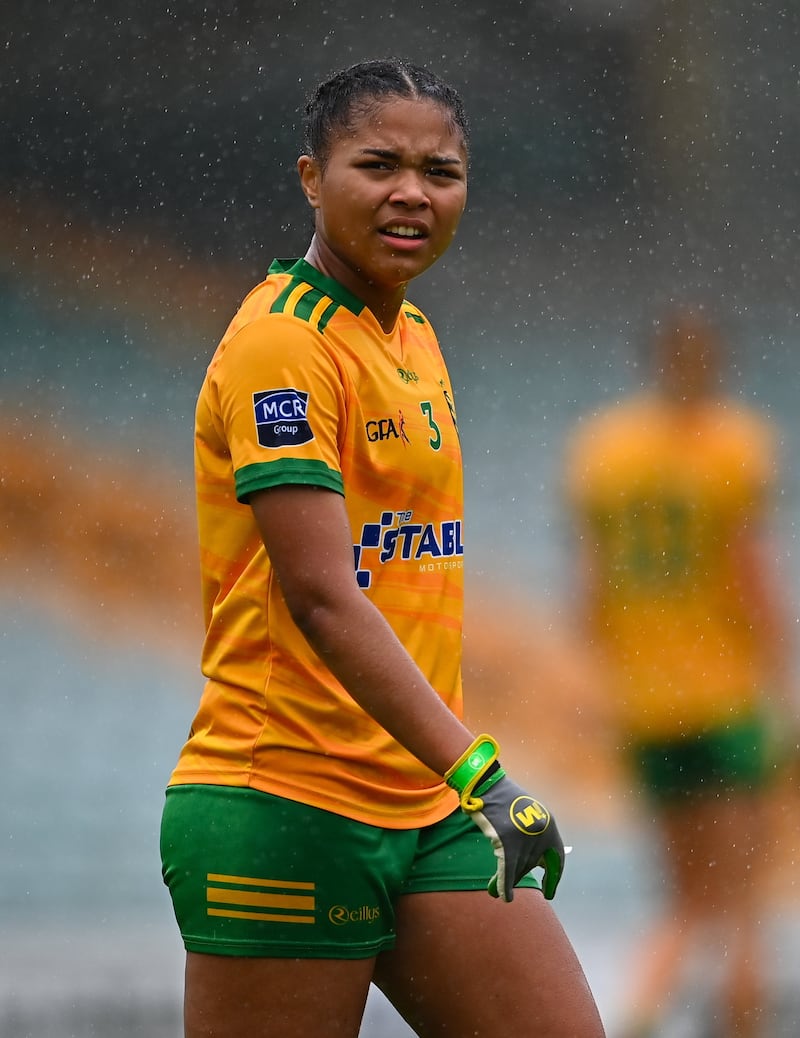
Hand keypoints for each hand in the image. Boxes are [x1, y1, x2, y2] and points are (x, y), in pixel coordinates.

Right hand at [445, 734, 564, 900]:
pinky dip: (505, 885)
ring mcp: (524, 836)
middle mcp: (540, 831)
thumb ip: (533, 837)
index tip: (550, 893)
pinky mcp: (506, 840)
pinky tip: (504, 897)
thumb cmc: (505, 801)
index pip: (558, 858)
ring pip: (518, 868)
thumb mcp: (527, 815)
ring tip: (502, 895)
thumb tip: (532, 864)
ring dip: (510, 882)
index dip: (554, 878)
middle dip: (521, 875)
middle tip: (513, 887)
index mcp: (549, 825)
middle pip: (533, 864)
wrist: (488, 785)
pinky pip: (507, 869)